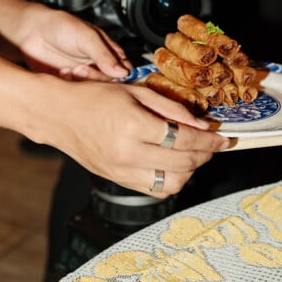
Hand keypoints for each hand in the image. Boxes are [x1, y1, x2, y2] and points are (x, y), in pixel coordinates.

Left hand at [15, 3, 130, 79]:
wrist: (31, 32)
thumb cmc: (61, 27)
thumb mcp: (87, 37)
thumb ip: (104, 55)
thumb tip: (123, 71)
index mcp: (108, 51)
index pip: (125, 69)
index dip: (122, 76)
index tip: (112, 77)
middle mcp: (98, 65)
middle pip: (110, 83)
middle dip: (97, 78)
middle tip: (83, 69)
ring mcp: (84, 75)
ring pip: (93, 89)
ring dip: (83, 81)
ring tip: (71, 69)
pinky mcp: (70, 83)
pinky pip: (77, 92)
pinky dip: (71, 84)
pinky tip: (62, 73)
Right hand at [23, 76, 230, 197]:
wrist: (58, 115)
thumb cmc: (94, 97)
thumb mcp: (135, 91)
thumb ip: (170, 108)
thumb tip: (201, 123)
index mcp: (134, 126)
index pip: (185, 139)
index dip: (210, 140)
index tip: (223, 138)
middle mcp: (128, 153)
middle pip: (183, 163)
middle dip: (205, 155)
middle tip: (213, 145)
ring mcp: (121, 171)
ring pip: (172, 184)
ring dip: (190, 171)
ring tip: (193, 155)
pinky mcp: (117, 181)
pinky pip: (154, 190)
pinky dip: (171, 181)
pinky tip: (173, 165)